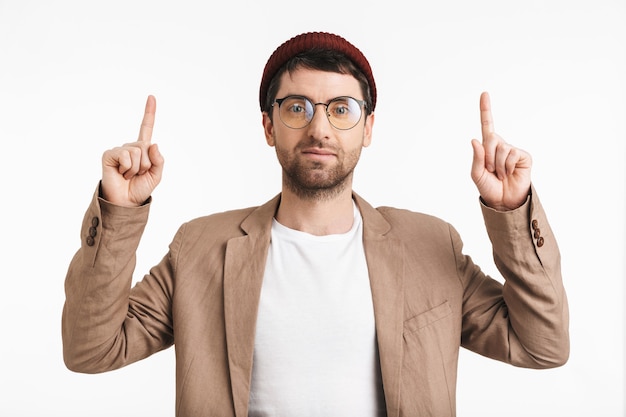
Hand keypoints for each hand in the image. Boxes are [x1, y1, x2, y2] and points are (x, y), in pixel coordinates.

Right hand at [101, 95, 163, 206]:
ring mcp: (119, 150)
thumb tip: (153, 144)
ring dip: (137, 168)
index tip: (151, 97)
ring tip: (129, 175)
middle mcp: (131, 147)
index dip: (149, 113)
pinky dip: (127, 167)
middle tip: (138, 174)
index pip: (146, 128)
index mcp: (143, 150)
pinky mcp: (109, 155)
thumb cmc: (140, 188)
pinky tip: (121, 173)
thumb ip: (159, 160)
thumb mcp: (156, 175)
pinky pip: (125, 155)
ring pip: (137, 152)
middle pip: (146, 146)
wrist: (126, 202)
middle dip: (146, 164)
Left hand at [470, 92, 531, 210]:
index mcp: (488, 147)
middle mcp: (501, 145)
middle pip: (490, 139)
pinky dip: (507, 166)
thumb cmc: (489, 187)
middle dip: (487, 157)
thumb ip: (476, 158)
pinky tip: (510, 173)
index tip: (484, 93)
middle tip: (492, 171)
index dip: (485, 110)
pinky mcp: (523, 156)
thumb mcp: (477, 174)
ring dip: (497, 164)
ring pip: (500, 148)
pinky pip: (511, 154)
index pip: (487, 125)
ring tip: (501, 174)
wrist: (504, 201)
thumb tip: (474, 140)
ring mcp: (513, 150)